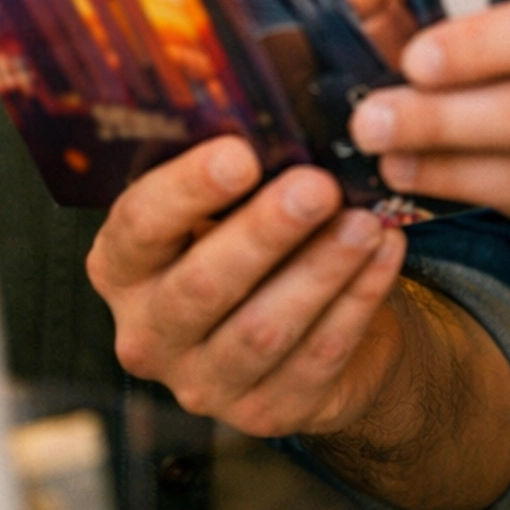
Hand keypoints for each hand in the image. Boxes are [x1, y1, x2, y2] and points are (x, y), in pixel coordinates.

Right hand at [86, 136, 406, 437]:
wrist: (302, 321)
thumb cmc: (255, 232)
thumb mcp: (229, 197)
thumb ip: (236, 157)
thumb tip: (280, 96)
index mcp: (123, 265)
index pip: (139, 226)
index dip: (186, 190)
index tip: (240, 154)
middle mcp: (148, 332)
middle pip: (201, 286)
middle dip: (264, 233)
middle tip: (317, 186)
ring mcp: (203, 384)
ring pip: (263, 329)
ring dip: (321, 270)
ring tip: (365, 221)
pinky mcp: (265, 413)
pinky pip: (317, 356)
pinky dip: (357, 300)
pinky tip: (386, 252)